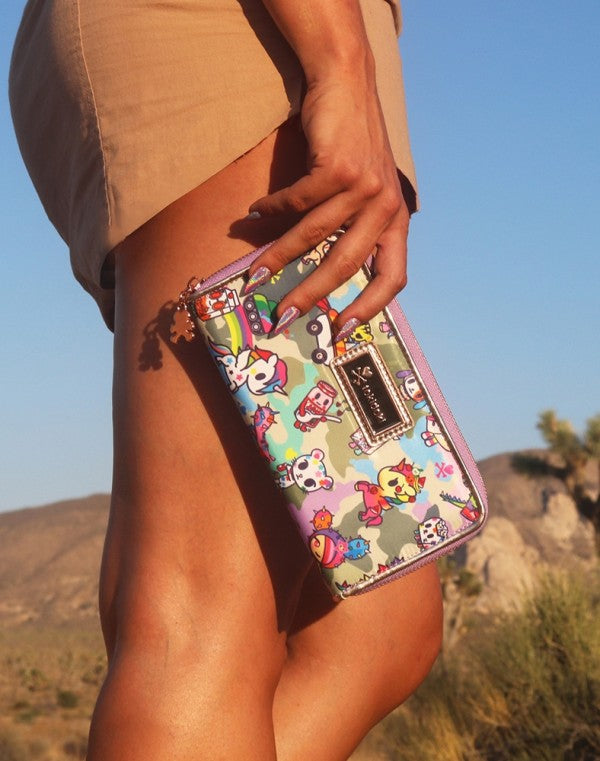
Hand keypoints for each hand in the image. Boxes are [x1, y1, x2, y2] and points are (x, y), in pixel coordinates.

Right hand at [246, 70, 409, 335]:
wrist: (347, 85)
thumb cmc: (353, 145)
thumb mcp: (367, 190)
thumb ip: (356, 228)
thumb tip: (321, 275)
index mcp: (397, 220)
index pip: (393, 277)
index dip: (370, 307)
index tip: (342, 330)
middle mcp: (385, 207)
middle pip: (345, 266)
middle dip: (309, 295)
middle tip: (282, 316)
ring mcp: (363, 187)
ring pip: (313, 236)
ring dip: (278, 257)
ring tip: (255, 275)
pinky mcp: (337, 168)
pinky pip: (295, 202)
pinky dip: (271, 210)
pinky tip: (254, 213)